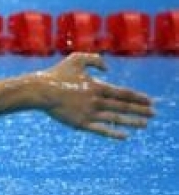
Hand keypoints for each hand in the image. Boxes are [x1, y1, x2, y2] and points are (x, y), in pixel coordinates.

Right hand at [36, 53, 153, 138]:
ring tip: (145, 125)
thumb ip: (95, 59)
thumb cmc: (57, 74)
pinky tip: (124, 136)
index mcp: (97, 86)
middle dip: (140, 110)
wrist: (40, 91)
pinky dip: (113, 133)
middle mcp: (96, 101)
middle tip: (154, 113)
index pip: (123, 93)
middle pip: (123, 106)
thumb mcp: (77, 58)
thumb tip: (108, 69)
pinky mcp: (80, 124)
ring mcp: (89, 113)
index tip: (150, 101)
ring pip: (116, 118)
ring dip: (132, 122)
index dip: (138, 97)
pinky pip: (101, 130)